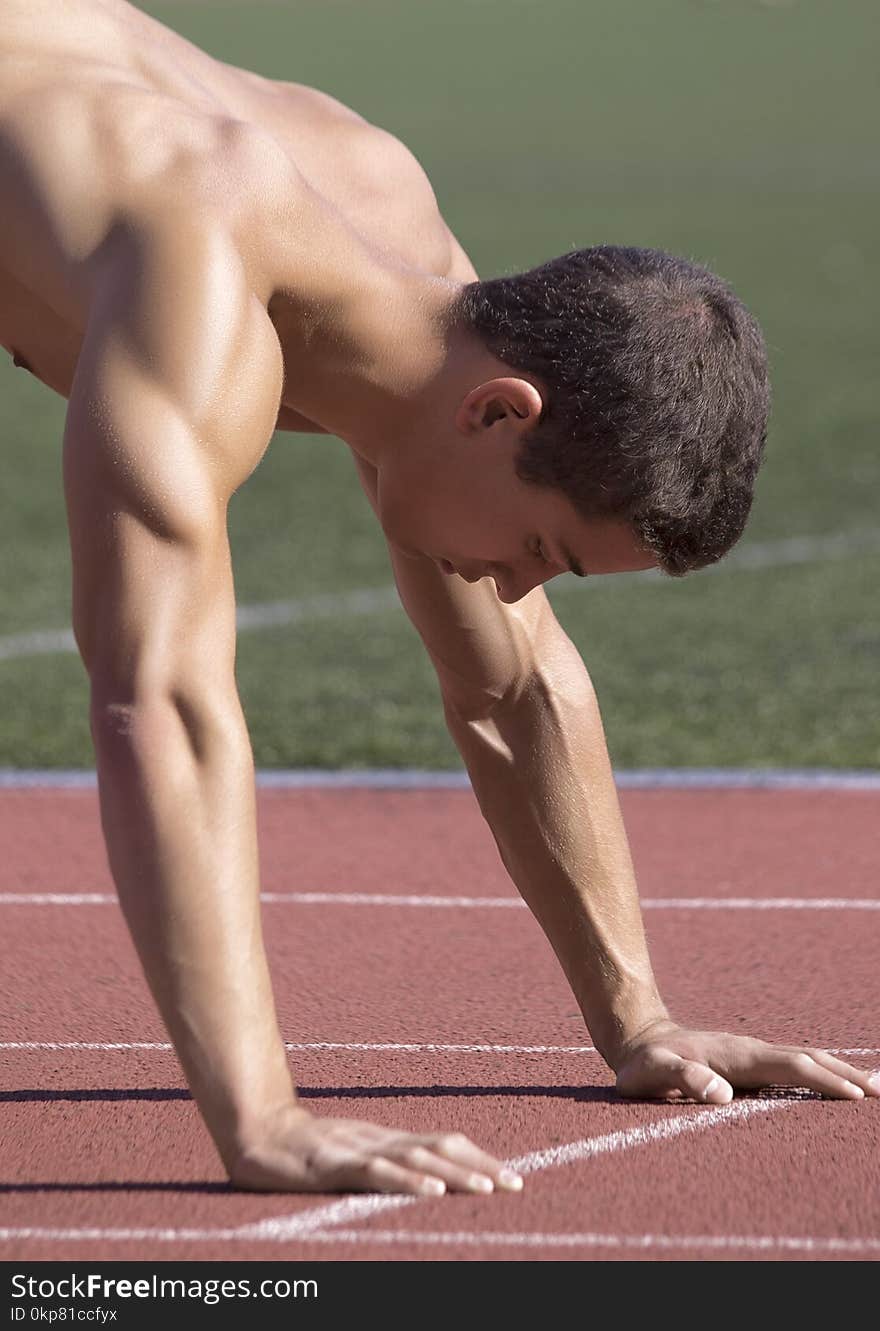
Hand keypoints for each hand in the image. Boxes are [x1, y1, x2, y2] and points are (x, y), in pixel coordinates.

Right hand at [227, 1104, 524, 1194]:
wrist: (258, 1134)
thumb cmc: (307, 1152)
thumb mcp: (353, 1158)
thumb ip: (386, 1165)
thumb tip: (427, 1179)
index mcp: (389, 1140)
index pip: (443, 1144)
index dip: (479, 1158)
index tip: (512, 1177)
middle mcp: (381, 1140)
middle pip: (440, 1148)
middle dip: (481, 1166)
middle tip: (515, 1184)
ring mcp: (359, 1150)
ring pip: (415, 1159)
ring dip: (454, 1174)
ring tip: (486, 1188)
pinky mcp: (335, 1165)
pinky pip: (377, 1174)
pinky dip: (407, 1181)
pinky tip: (430, 1191)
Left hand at [614, 1020, 879, 1102]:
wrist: (637, 1036)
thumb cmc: (643, 1063)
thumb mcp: (652, 1073)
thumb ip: (684, 1080)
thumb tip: (723, 1095)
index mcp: (737, 1055)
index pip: (791, 1065)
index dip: (823, 1080)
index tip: (855, 1096)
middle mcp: (751, 1050)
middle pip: (808, 1058)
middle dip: (845, 1074)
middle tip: (879, 1094)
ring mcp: (752, 1053)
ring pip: (804, 1058)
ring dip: (838, 1071)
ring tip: (871, 1087)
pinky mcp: (749, 1060)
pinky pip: (792, 1063)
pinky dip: (820, 1071)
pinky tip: (832, 1080)